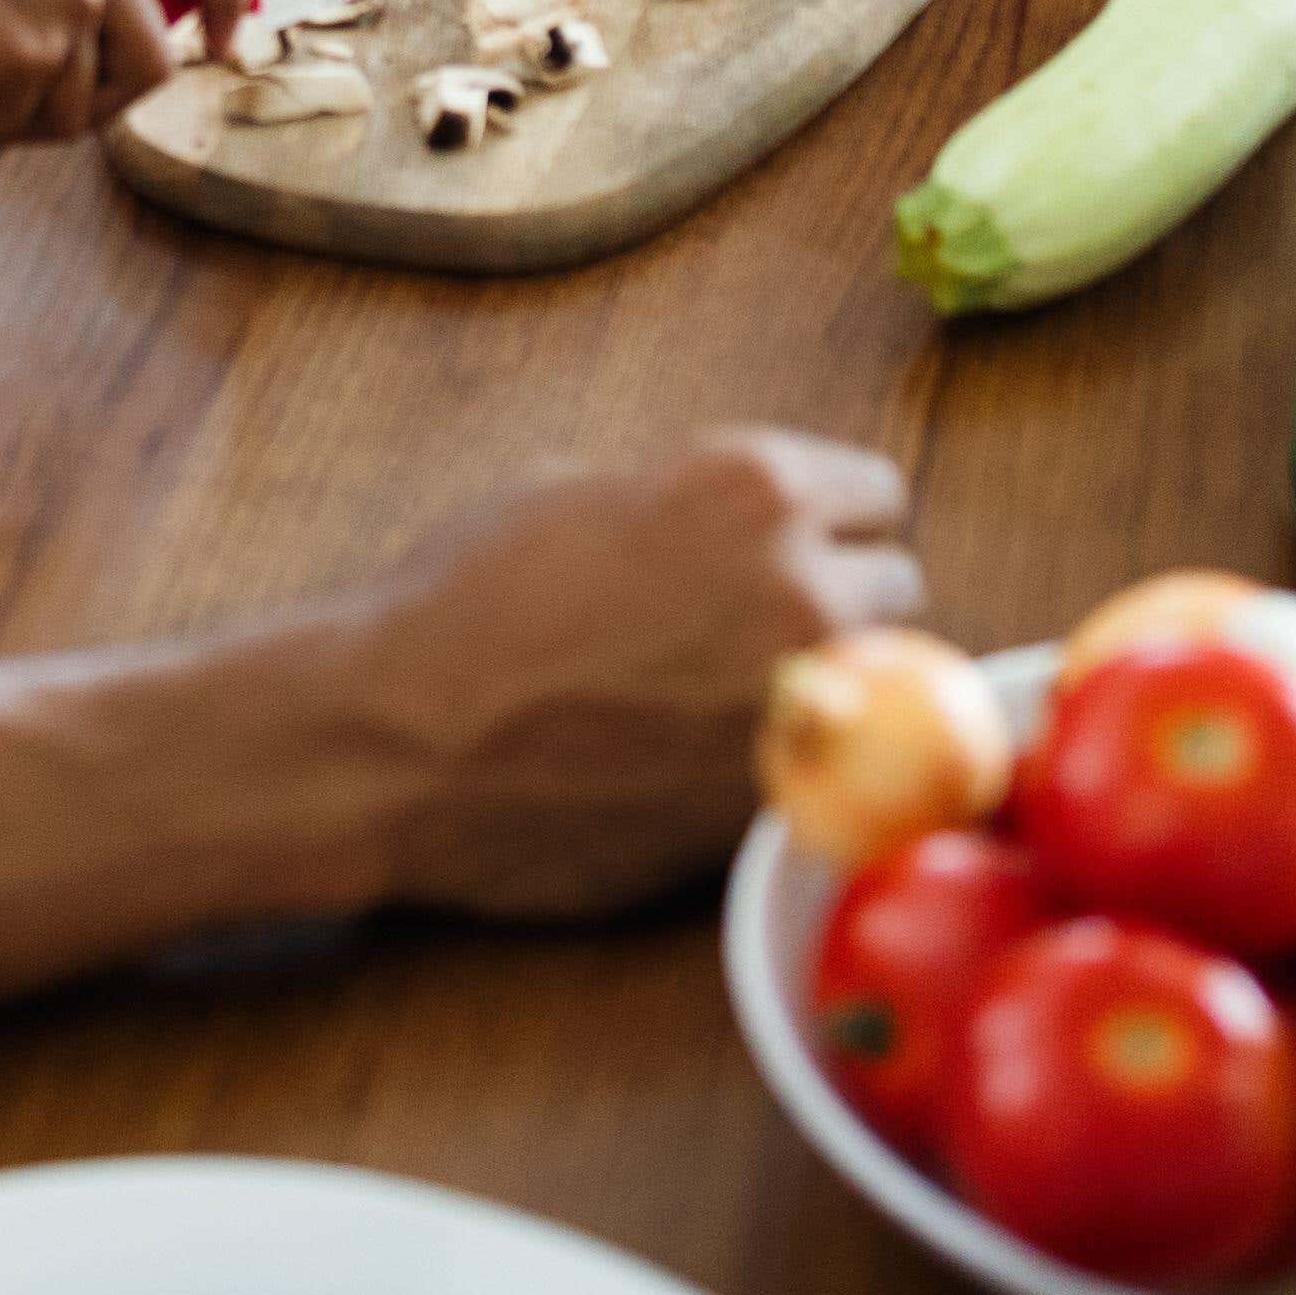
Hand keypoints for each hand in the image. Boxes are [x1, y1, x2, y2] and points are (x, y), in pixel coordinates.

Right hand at [353, 432, 923, 917]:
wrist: (398, 744)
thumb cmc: (463, 603)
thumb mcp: (578, 493)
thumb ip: (693, 503)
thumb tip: (749, 524)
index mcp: (753, 488)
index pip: (877, 491)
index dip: (829, 519)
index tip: (794, 545)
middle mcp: (802, 589)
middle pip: (898, 587)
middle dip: (842, 601)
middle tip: (759, 627)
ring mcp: (801, 710)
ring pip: (886, 690)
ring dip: (839, 689)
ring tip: (741, 695)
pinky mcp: (775, 806)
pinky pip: (831, 773)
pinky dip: (795, 767)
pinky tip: (715, 758)